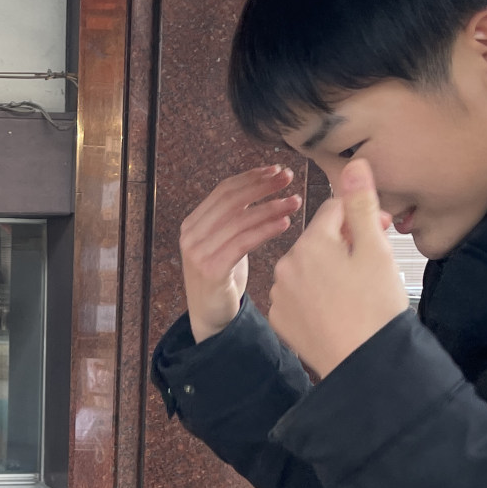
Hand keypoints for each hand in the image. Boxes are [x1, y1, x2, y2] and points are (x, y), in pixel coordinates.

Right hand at [179, 165, 301, 341]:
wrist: (211, 317)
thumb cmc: (224, 278)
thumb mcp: (224, 243)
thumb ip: (233, 219)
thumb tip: (261, 188)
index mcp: (193, 223)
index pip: (224, 190)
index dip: (251, 177)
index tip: (276, 170)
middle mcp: (191, 235)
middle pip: (231, 200)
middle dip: (263, 186)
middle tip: (289, 178)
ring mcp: (198, 253)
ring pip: (240, 220)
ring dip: (271, 207)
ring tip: (295, 201)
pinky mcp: (211, 270)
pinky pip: (243, 242)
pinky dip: (265, 230)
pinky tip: (285, 224)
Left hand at [267, 159, 407, 377]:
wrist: (365, 364)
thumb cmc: (376, 308)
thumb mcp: (375, 249)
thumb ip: (361, 204)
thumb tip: (353, 164)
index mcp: (311, 243)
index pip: (334, 211)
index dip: (361, 219)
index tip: (382, 231)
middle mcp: (287, 265)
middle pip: (319, 240)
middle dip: (345, 244)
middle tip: (373, 265)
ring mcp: (280, 294)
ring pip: (309, 268)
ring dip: (330, 271)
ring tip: (356, 292)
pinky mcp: (281, 320)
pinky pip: (300, 296)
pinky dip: (317, 298)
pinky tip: (338, 310)